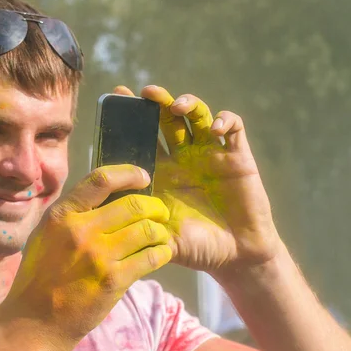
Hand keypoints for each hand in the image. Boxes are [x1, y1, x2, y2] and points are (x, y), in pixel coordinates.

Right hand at [0, 164, 171, 344]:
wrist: (34, 321)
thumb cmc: (38, 276)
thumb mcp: (44, 235)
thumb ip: (70, 215)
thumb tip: (103, 197)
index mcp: (62, 215)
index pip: (101, 180)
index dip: (128, 174)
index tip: (143, 177)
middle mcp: (81, 230)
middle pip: (133, 205)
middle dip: (155, 207)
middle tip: (160, 213)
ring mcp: (99, 256)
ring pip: (146, 230)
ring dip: (160, 231)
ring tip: (160, 236)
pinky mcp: (113, 280)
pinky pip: (150, 258)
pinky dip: (161, 253)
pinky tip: (161, 254)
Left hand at [113, 86, 281, 276]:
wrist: (237, 256)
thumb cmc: (198, 248)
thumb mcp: (165, 239)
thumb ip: (143, 231)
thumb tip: (113, 222)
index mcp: (162, 172)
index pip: (143, 136)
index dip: (130, 117)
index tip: (118, 97)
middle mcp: (184, 157)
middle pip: (168, 118)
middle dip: (157, 101)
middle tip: (146, 93)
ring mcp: (211, 154)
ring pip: (198, 115)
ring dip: (188, 103)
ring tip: (177, 107)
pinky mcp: (237, 157)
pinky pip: (233, 128)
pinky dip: (225, 120)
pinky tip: (215, 130)